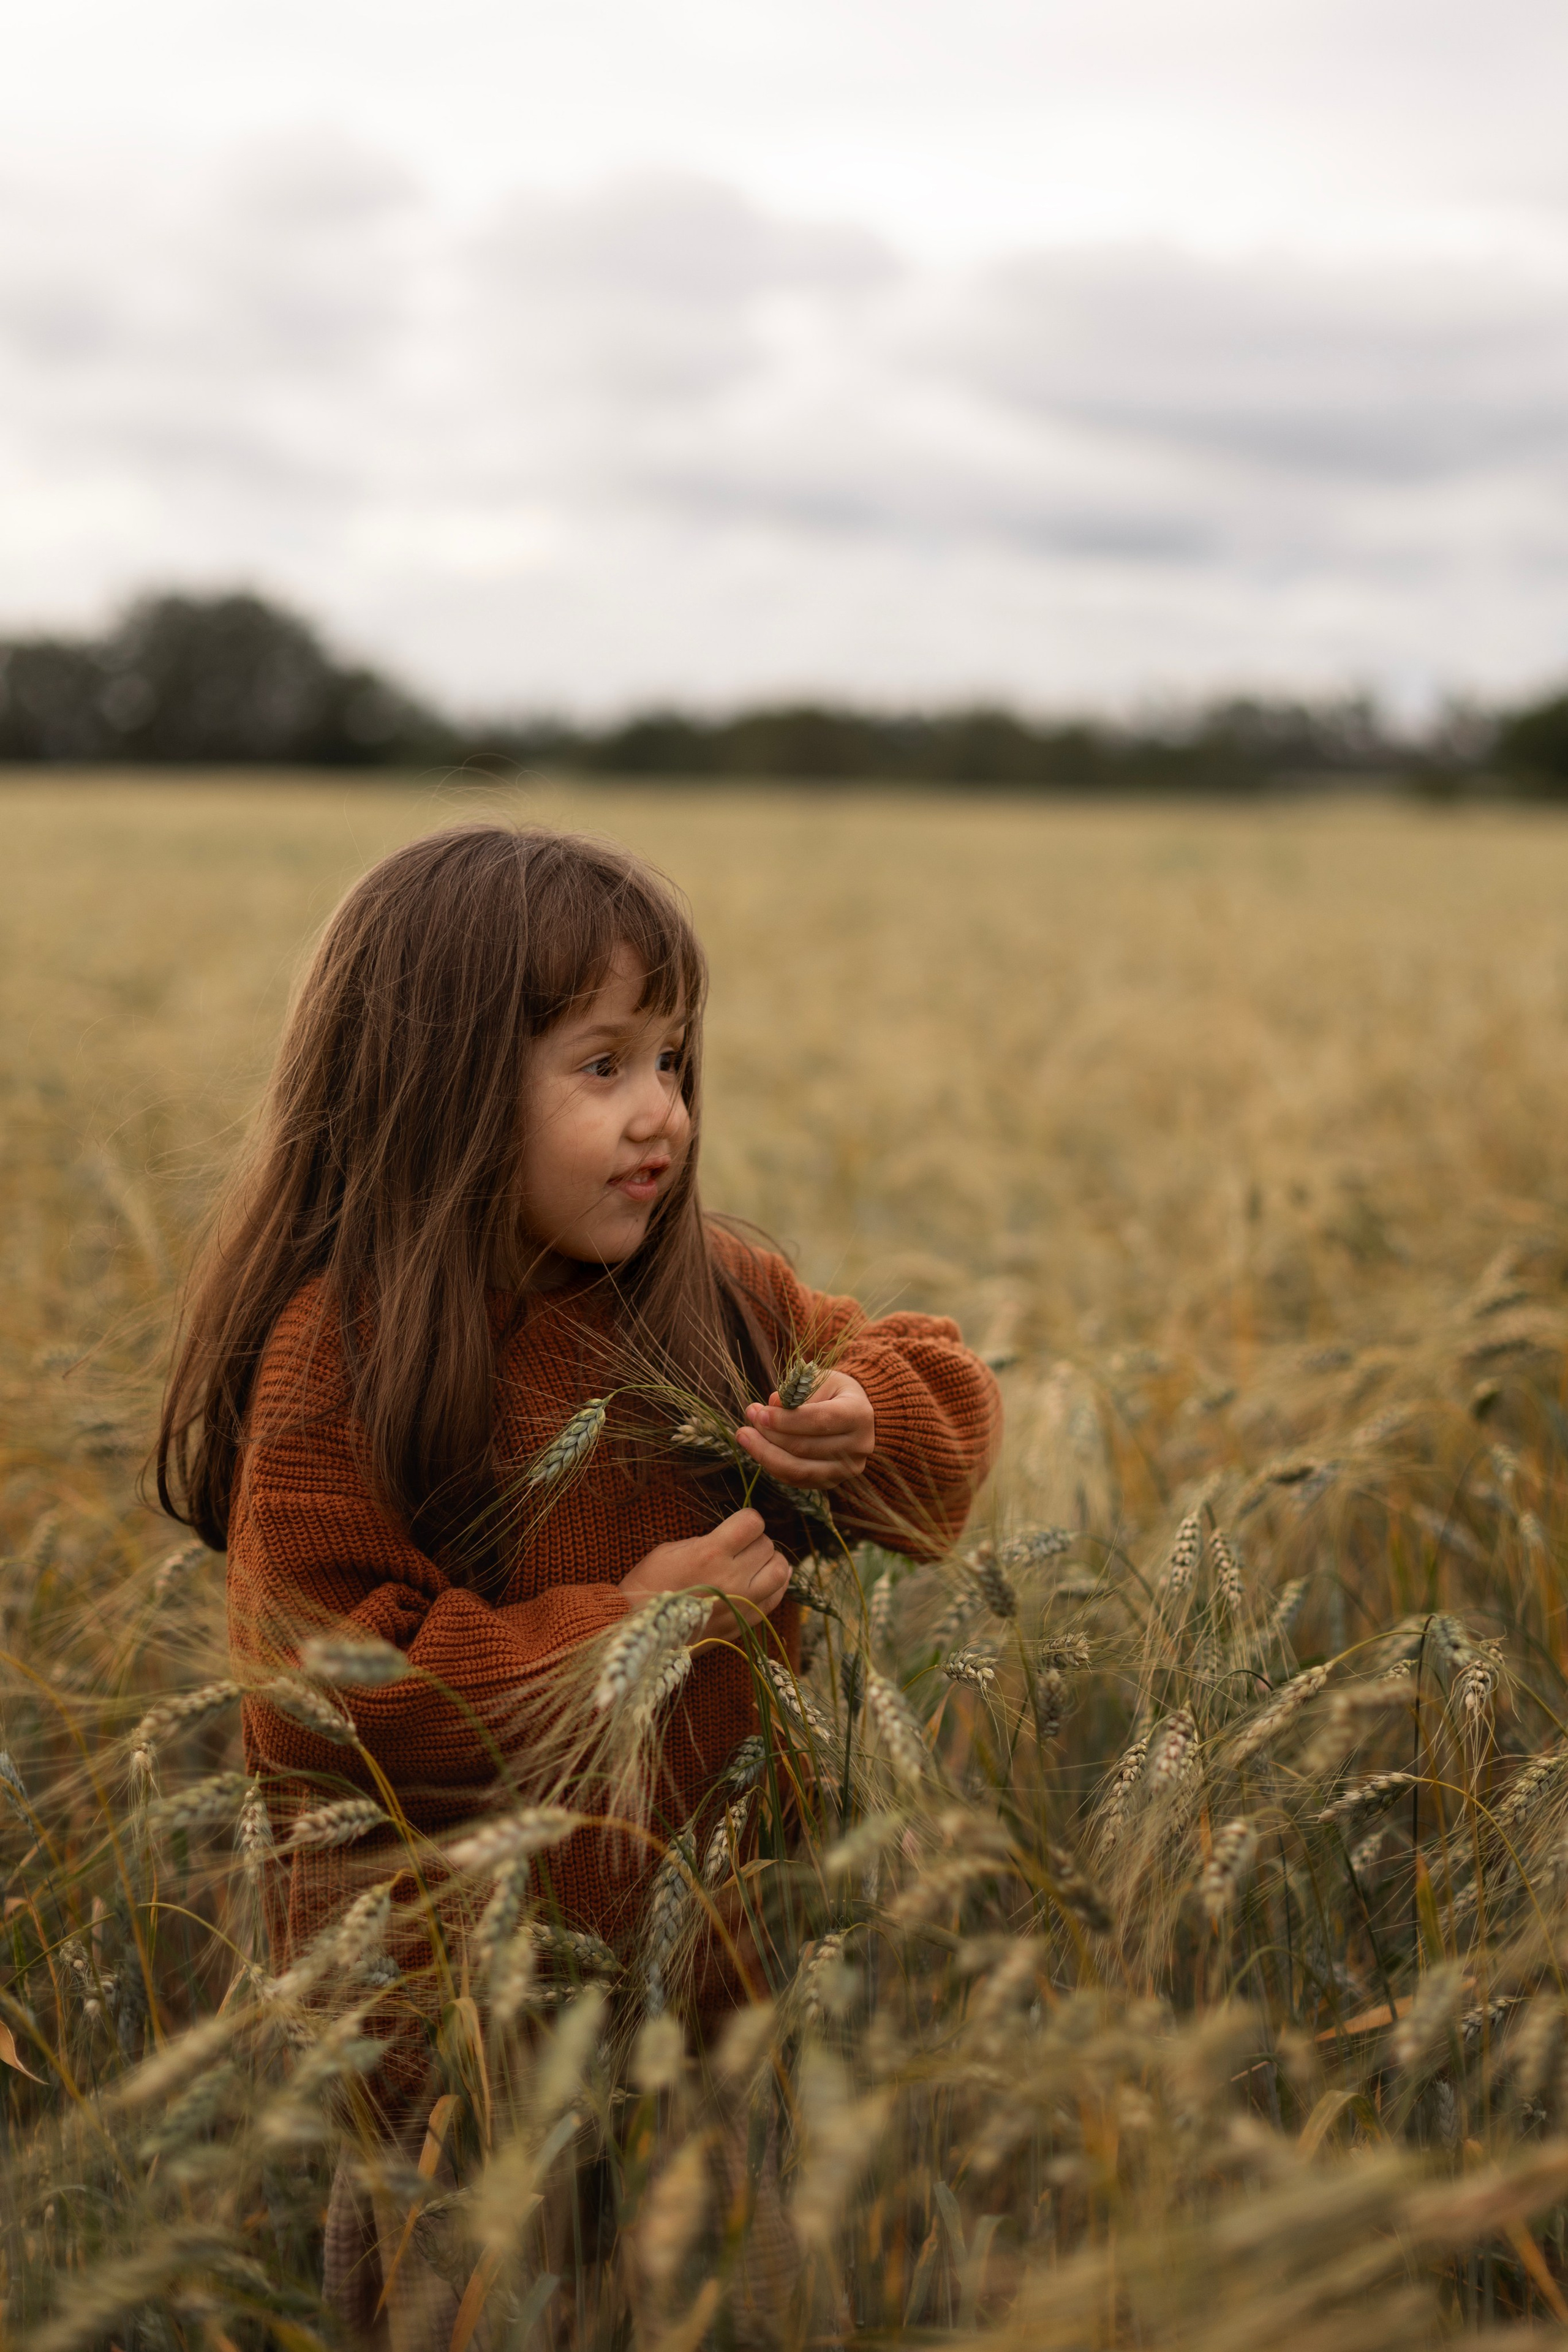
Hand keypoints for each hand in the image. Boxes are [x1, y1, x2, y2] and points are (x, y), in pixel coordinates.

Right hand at [620, 1507, 790, 1643]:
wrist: (643, 1631)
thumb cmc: (650, 1584)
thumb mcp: (672, 1550)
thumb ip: (709, 1541)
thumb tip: (736, 1538)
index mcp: (710, 1553)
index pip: (752, 1523)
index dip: (747, 1519)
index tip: (739, 1525)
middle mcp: (731, 1578)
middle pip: (767, 1545)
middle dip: (755, 1541)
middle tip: (740, 1547)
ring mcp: (742, 1604)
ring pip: (780, 1571)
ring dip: (770, 1562)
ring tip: (754, 1563)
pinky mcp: (745, 1623)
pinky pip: (776, 1597)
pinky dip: (773, 1585)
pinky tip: (761, 1581)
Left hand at [735, 1369, 874, 1489]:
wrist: (853, 1415)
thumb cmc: (833, 1392)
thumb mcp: (819, 1380)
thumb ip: (796, 1391)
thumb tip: (771, 1405)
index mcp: (859, 1414)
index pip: (821, 1420)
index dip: (787, 1420)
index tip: (760, 1413)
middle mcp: (859, 1446)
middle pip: (806, 1447)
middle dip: (771, 1434)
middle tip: (750, 1417)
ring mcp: (847, 1469)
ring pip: (798, 1469)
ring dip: (765, 1453)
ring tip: (745, 1435)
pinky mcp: (832, 1482)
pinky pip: (795, 1480)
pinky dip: (772, 1465)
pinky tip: (757, 1448)